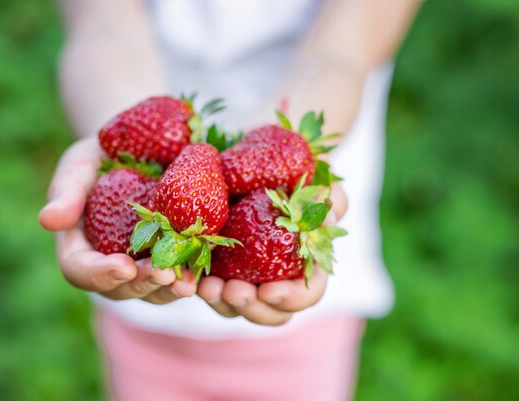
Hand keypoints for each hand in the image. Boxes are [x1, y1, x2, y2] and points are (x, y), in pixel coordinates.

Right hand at [38, 136, 196, 303]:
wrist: (143, 149)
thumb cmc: (103, 156)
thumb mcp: (80, 165)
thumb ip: (66, 191)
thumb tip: (48, 221)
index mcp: (81, 247)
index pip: (81, 271)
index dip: (100, 274)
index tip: (122, 266)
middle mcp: (111, 265)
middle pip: (122, 289)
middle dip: (142, 284)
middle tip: (162, 274)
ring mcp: (144, 266)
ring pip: (155, 291)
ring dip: (171, 288)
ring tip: (188, 283)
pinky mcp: (175, 259)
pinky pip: (184, 276)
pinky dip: (196, 275)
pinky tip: (210, 270)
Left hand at [197, 182, 346, 325]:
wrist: (253, 162)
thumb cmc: (293, 173)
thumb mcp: (317, 178)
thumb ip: (332, 196)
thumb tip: (328, 217)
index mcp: (306, 265)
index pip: (305, 295)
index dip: (289, 298)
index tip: (267, 290)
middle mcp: (275, 278)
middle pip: (268, 313)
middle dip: (250, 307)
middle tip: (232, 291)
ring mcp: (244, 276)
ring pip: (234, 307)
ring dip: (221, 301)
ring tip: (206, 286)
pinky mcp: (214, 266)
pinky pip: (206, 285)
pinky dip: (196, 284)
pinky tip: (186, 277)